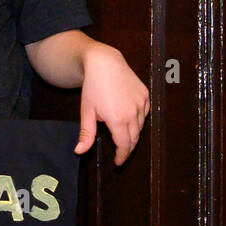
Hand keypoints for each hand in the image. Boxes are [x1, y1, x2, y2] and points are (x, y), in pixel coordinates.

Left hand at [78, 41, 149, 163]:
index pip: (124, 145)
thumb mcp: (86, 112)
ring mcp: (141, 103)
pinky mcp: (145, 95)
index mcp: (117, 119)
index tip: (118, 162)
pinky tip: (129, 119)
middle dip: (127, 148)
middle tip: (121, 154)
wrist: (104, 63)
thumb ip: (86, 134)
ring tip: (123, 137)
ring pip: (140, 127)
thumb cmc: (93, 87)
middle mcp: (132, 113)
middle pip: (134, 138)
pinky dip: (138, 120)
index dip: (121, 156)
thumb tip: (79, 151)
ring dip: (133, 134)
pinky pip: (144, 114)